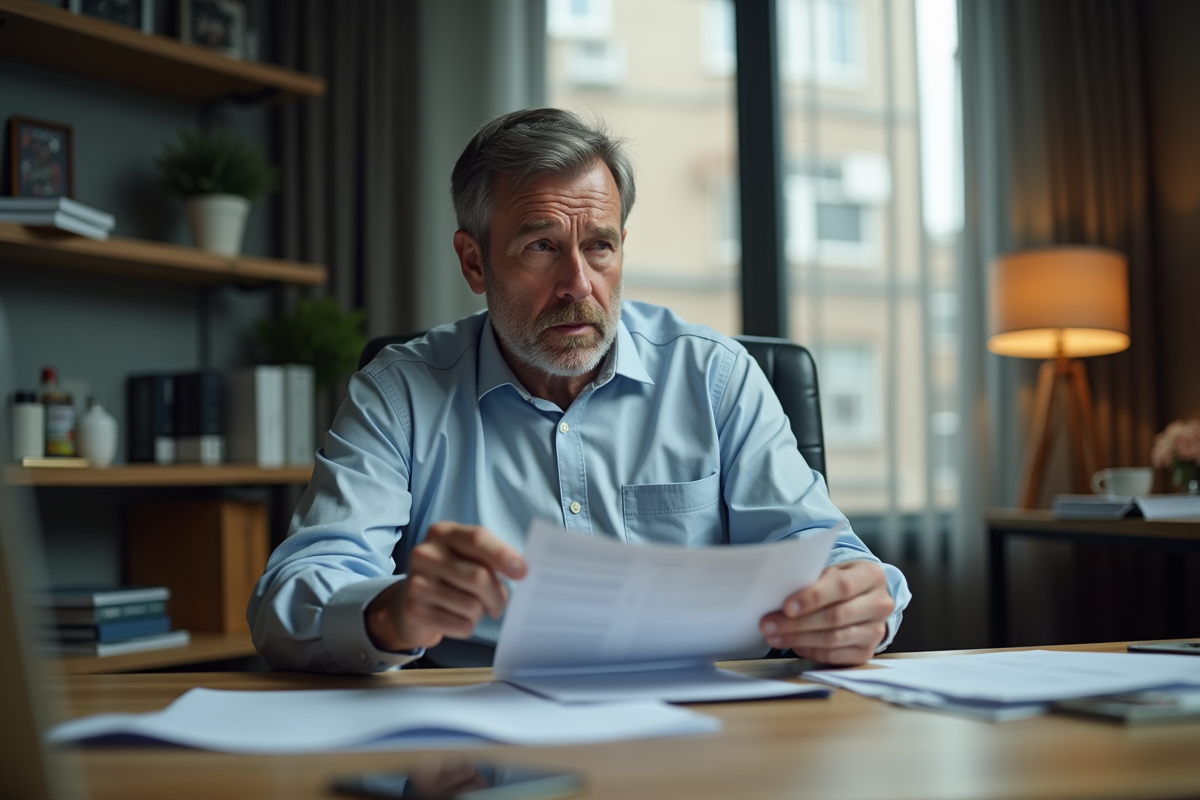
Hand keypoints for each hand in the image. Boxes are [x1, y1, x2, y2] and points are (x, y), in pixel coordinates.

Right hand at [366, 521, 526, 651]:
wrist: (408, 603)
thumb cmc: (449, 577)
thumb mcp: (465, 557)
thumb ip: (490, 558)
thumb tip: (521, 570)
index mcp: (442, 533)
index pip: (477, 539)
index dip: (503, 555)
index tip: (522, 572)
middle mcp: (425, 554)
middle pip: (478, 577)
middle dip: (498, 595)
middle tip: (500, 604)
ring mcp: (416, 583)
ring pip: (471, 605)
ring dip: (481, 613)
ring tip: (471, 608)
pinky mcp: (414, 611)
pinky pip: (461, 625)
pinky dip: (468, 626)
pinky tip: (456, 618)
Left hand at [759, 560, 893, 665]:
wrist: (864, 598)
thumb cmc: (840, 583)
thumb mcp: (831, 572)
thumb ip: (812, 581)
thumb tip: (777, 598)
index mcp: (871, 575)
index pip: (841, 587)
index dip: (812, 598)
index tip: (786, 607)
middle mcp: (880, 604)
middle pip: (835, 616)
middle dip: (797, 623)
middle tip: (769, 625)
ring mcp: (876, 630)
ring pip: (833, 638)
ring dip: (799, 639)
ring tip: (774, 636)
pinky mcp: (867, 651)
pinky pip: (835, 655)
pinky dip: (811, 651)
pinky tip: (794, 645)